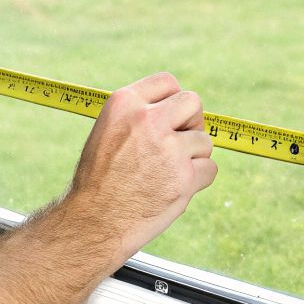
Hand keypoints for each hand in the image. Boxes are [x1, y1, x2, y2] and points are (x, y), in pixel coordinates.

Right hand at [65, 72, 217, 268]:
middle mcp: (147, 120)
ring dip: (193, 157)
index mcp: (124, 103)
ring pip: (204, 141)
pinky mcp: (185, 176)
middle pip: (193, 103)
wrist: (93, 221)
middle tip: (179, 143)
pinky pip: (210, 169)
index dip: (173, 101)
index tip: (172, 117)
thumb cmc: (98, 181)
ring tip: (166, 174)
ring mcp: (169, 148)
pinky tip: (175, 188)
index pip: (167, 82)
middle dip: (192, 122)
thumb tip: (174, 111)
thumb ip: (137, 116)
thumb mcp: (107, 132)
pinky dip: (199, 180)